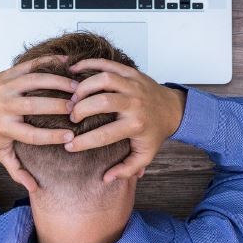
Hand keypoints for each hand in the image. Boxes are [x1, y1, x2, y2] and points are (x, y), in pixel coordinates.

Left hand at [0, 57, 77, 191]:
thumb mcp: (2, 151)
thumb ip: (16, 169)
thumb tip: (33, 188)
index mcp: (5, 128)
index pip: (31, 134)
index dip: (52, 136)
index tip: (71, 137)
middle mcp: (5, 106)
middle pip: (34, 106)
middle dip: (58, 106)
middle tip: (77, 108)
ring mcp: (7, 87)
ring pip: (34, 81)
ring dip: (57, 82)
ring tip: (76, 87)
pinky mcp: (10, 72)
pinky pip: (31, 65)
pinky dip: (49, 62)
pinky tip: (67, 63)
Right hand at [64, 59, 185, 182]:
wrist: (173, 109)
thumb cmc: (155, 133)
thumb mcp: (145, 155)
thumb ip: (126, 169)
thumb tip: (105, 179)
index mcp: (136, 125)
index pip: (104, 135)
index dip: (83, 142)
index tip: (69, 146)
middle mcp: (134, 103)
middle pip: (102, 102)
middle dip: (81, 109)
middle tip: (71, 117)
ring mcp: (133, 85)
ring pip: (103, 79)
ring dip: (83, 87)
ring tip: (73, 97)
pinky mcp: (130, 72)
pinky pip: (107, 64)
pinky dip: (88, 64)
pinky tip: (74, 70)